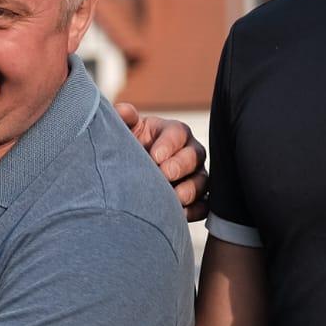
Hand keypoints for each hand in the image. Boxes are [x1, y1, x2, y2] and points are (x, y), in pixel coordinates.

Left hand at [117, 102, 208, 221]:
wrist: (121, 177)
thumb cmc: (124, 148)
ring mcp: (194, 176)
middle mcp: (187, 152)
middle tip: (164, 175)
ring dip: (189, 190)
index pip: (178, 133)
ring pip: (202, 181)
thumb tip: (124, 111)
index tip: (154, 156)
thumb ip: (122, 121)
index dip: (169, 144)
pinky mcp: (195, 199)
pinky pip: (204, 205)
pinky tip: (179, 215)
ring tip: (173, 198)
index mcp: (171, 132)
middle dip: (180, 166)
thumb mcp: (121, 132)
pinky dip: (195, 210)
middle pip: (195, 156)